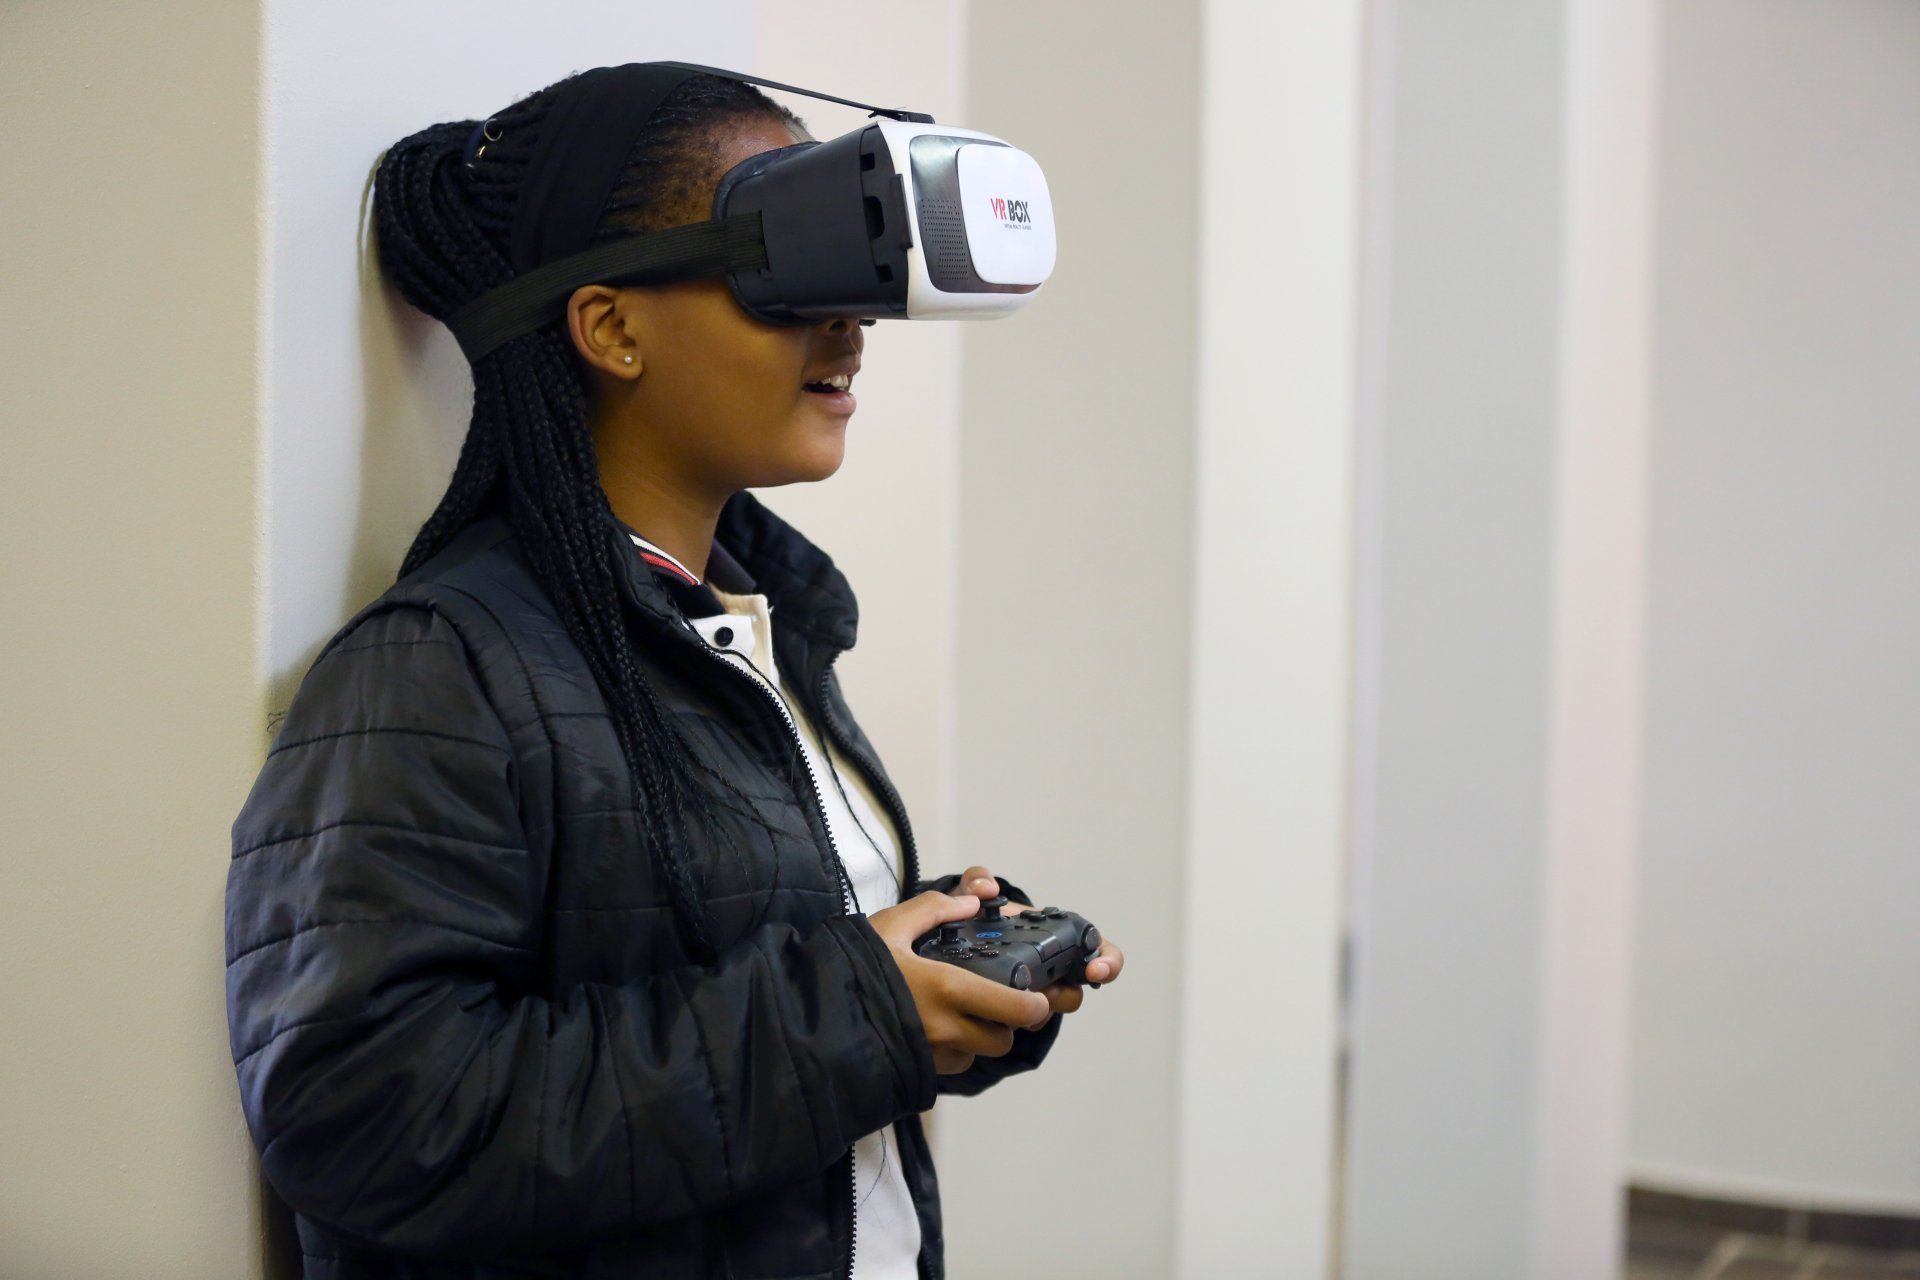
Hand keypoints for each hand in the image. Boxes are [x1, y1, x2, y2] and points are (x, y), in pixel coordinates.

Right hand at [867, 888, 1052, 1074]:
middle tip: (999, 1002)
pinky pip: (950, 1064)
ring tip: (962, 1013)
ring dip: (979, 1039)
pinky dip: (953, 1050)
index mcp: (949, 989)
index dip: (1036, 1006)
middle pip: (1003, 1040)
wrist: (811, 1011)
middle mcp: (946, 1029)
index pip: (1017, 1010)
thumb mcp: (892, 925)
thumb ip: (935, 909)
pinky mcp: (915, 1069)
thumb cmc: (853, 966)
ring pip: (976, 1055)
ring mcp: (930, 1055)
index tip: (1035, 995)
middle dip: (1008, 1024)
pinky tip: (935, 1027)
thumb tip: (974, 901)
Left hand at [944, 866, 1125, 1033]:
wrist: (949, 942)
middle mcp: (1051, 967)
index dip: (1107, 962)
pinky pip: (1023, 1024)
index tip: (1095, 971)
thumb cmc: (974, 916)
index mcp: (1055, 935)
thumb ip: (977, 881)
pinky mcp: (1012, 1012)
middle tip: (1046, 991)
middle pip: (1076, 992)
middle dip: (1064, 995)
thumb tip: (986, 889)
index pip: (1099, 950)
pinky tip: (998, 1015)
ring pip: (1049, 1012)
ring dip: (1037, 1011)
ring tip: (1016, 1002)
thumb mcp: (972, 893)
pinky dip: (1013, 1022)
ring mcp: (1033, 992)